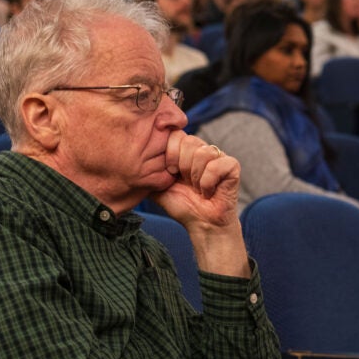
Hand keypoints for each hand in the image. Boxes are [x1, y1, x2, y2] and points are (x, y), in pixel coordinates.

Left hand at [151, 133, 248, 276]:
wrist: (201, 224)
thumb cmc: (181, 205)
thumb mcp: (156, 186)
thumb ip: (145, 171)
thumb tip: (126, 161)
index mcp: (185, 150)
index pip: (174, 135)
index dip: (169, 157)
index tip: (172, 174)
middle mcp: (202, 149)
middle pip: (188, 141)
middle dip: (182, 168)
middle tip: (187, 184)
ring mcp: (218, 156)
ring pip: (202, 153)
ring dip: (196, 178)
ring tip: (199, 188)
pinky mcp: (232, 166)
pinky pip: (216, 165)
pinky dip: (208, 183)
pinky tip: (209, 191)